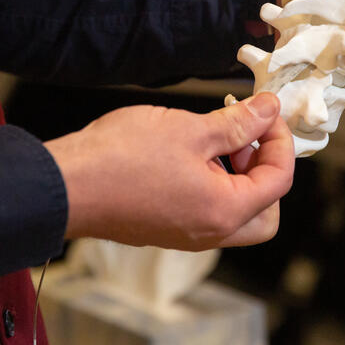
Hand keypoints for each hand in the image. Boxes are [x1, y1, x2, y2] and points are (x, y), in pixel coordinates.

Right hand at [44, 93, 293, 249]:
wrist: (64, 185)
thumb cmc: (123, 158)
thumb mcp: (191, 129)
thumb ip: (238, 123)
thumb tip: (269, 110)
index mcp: (225, 212)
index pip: (279, 180)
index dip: (280, 140)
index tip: (265, 111)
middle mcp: (211, 233)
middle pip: (267, 211)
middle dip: (266, 169)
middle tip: (247, 135)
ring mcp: (187, 235)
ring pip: (236, 212)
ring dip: (238, 175)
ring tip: (215, 136)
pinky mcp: (167, 228)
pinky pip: (207, 211)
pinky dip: (213, 183)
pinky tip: (191, 151)